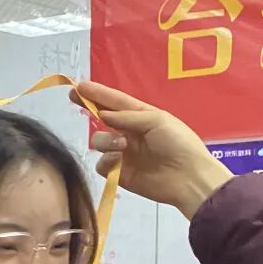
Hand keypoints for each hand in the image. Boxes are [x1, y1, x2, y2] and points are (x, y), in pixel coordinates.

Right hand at [73, 81, 230, 220]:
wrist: (188, 176)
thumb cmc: (178, 143)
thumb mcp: (156, 120)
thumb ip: (127, 117)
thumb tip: (103, 115)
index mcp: (141, 117)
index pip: (115, 102)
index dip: (98, 94)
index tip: (79, 86)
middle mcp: (129, 133)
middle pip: (102, 119)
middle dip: (89, 108)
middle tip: (74, 98)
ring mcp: (123, 154)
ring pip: (99, 141)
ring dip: (105, 140)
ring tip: (121, 145)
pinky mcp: (119, 174)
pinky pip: (102, 164)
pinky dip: (106, 160)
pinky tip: (118, 159)